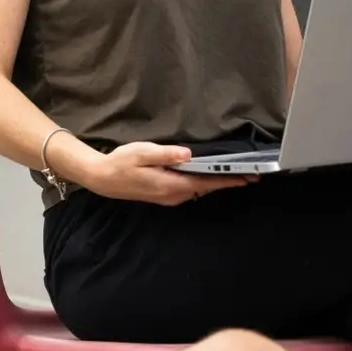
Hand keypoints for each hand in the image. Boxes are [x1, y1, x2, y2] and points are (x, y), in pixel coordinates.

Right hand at [82, 141, 251, 205]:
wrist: (103, 178)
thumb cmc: (121, 163)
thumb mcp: (143, 152)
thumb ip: (166, 154)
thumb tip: (188, 154)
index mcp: (171, 184)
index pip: (206, 183)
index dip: (227, 180)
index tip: (246, 178)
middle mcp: (173, 195)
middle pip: (205, 188)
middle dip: (226, 181)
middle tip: (249, 175)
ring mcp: (168, 197)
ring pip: (198, 190)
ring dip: (215, 183)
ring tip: (234, 175)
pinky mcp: (164, 195)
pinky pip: (190, 190)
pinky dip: (203, 184)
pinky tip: (207, 176)